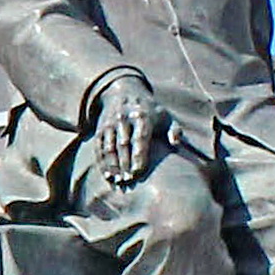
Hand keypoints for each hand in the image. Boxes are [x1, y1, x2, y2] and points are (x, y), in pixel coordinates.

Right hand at [87, 73, 166, 195]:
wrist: (123, 92)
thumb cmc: (150, 111)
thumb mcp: (166, 116)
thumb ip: (175, 130)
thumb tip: (175, 142)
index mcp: (142, 116)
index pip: (139, 139)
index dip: (138, 158)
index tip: (138, 174)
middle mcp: (124, 119)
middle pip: (122, 146)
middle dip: (124, 165)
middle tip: (128, 182)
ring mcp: (110, 124)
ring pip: (108, 148)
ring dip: (112, 166)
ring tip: (117, 182)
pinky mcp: (100, 129)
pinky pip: (99, 148)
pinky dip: (102, 163)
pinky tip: (107, 176)